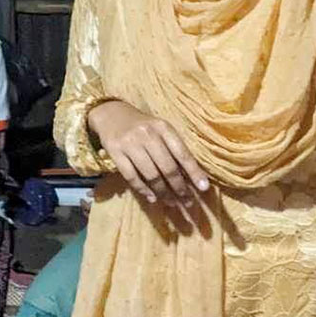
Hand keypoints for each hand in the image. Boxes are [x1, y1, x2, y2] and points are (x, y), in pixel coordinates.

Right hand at [86, 100, 209, 204]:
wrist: (111, 114)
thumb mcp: (160, 130)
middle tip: (188, 202)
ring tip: (172, 203)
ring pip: (151, 175)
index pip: (182, 153)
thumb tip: (192, 177)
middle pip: (167, 167)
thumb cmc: (143, 125)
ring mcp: (130, 144)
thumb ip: (174, 148)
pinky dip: (143, 190)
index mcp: (163, 127)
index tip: (204, 188)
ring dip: (163, 192)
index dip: (194, 172)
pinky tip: (152, 198)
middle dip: (179, 188)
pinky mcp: (115, 152)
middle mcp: (148, 134)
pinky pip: (131, 177)